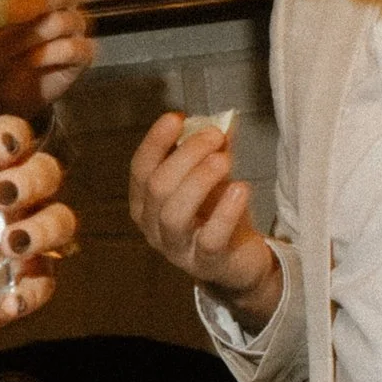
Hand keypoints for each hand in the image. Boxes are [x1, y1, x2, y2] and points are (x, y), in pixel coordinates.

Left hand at [0, 0, 93, 121]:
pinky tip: (34, 61)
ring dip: (36, 35)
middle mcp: (57, 3)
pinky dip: (52, 55)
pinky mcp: (81, 55)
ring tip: (11, 50)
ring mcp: (72, 28)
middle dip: (36, 1)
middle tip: (11, 14)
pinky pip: (78, 47)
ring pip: (68, 20)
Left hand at [0, 122, 74, 371]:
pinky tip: (11, 301)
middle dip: (33, 179)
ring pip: (60, 225)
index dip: (14, 135)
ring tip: (11, 245)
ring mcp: (19, 249)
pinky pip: (42, 286)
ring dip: (44, 229)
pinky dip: (32, 292)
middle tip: (1, 196)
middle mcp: (7, 208)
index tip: (1, 146)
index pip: (9, 143)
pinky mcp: (19, 291)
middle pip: (46, 176)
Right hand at [129, 112, 278, 318]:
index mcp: (145, 205)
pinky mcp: (206, 264)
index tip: (177, 117)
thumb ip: (213, 151)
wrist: (240, 262)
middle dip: (186, 155)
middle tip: (214, 136)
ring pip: (174, 214)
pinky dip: (225, 211)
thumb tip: (223, 119)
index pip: (140, 170)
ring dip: (199, 180)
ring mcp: (177, 250)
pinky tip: (241, 188)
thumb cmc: (217, 215)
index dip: (155, 142)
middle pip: (158, 187)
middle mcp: (153, 228)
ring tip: (224, 160)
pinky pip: (210, 239)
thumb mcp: (211, 180)